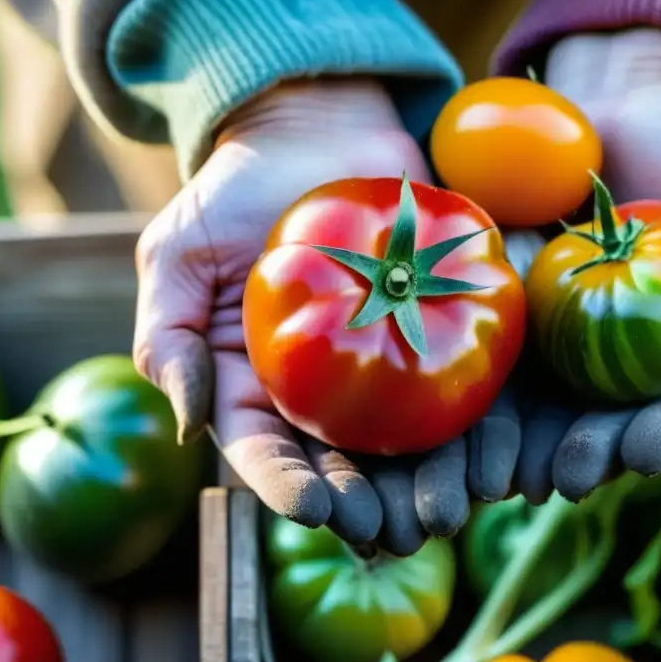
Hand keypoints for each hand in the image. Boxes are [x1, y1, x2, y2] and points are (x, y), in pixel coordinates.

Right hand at [131, 80, 471, 553]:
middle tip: (392, 532)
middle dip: (367, 507)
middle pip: (343, 464)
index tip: (313, 509)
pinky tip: (493, 454)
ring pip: (406, 441)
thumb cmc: (236, 192)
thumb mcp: (178, 255)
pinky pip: (459, 382)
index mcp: (256, 386)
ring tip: (448, 510)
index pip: (266, 452)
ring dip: (426, 483)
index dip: (286, 486)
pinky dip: (476, 422)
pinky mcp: (439, 328)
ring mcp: (384, 362)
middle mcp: (321, 391)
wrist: (317, 129)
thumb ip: (167, 337)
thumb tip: (188, 425)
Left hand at [476, 29, 660, 503]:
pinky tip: (468, 425)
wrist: (630, 91)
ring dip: (530, 445)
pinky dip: (486, 392)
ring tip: (509, 473)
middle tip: (567, 477)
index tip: (643, 451)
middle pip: (614, 418)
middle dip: (592, 453)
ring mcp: (574, 332)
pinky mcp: (519, 302)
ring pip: (551, 403)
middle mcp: (636, 352)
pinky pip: (500, 353)